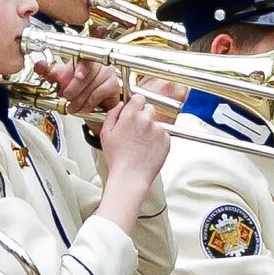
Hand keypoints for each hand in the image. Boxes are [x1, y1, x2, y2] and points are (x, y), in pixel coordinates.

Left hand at [48, 57, 126, 116]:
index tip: (78, 75)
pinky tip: (85, 106)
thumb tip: (39, 65)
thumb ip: (50, 73)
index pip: (83, 57)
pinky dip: (89, 103)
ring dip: (79, 100)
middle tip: (67, 97)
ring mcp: (108, 73)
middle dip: (72, 90)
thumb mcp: (62, 82)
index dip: (81, 66)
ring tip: (74, 106)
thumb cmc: (79, 92)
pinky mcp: (114, 85)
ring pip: (91, 86)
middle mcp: (97, 63)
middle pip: (85, 74)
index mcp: (84, 59)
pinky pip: (98, 94)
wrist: (94, 108)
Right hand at [94, 95, 170, 227]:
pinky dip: (157, 139)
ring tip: (141, 143)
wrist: (130, 177)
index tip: (134, 111)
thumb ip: (112, 114)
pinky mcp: (167, 140)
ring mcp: (158, 130)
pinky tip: (148, 149)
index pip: (138, 97)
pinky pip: (163, 134)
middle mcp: (147, 120)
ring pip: (156, 122)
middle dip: (143, 116)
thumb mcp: (105, 133)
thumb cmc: (117, 158)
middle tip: (136, 131)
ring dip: (150, 129)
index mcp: (131, 115)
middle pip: (149, 108)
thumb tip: (120, 105)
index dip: (135, 105)